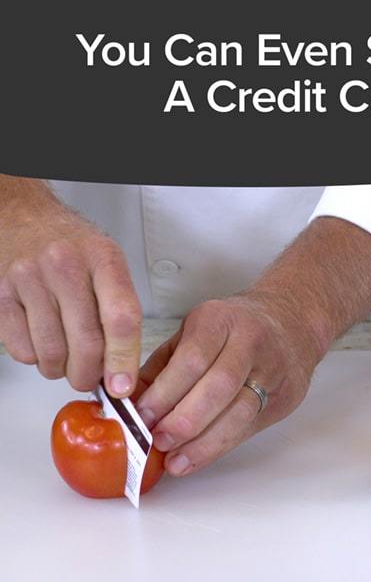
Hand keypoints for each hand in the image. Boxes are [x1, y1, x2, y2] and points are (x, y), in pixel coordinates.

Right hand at [0, 195, 141, 396]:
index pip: (121, 318)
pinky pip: (20, 349)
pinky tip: (42, 341)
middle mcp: (66, 267)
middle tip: (91, 379)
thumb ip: (119, 310)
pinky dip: (35, 358)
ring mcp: (29, 279)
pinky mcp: (1, 294)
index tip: (122, 386)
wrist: (24, 218)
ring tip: (67, 359)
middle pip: (86, 343)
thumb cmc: (73, 247)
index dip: (123, 359)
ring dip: (62, 370)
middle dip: (91, 375)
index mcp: (103, 259)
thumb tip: (121, 370)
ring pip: (52, 353)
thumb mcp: (108, 264)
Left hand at [135, 292, 325, 476]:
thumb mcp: (193, 332)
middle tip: (158, 441)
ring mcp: (274, 369)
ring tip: (176, 459)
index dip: (165, 392)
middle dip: (184, 420)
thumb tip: (127, 403)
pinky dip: (221, 445)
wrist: (290, 321)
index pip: (193, 358)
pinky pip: (252, 426)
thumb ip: (162, 366)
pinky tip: (198, 456)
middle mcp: (251, 341)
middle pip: (219, 386)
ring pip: (240, 411)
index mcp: (221, 319)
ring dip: (204, 442)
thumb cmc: (233, 327)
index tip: (141, 417)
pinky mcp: (286, 395)